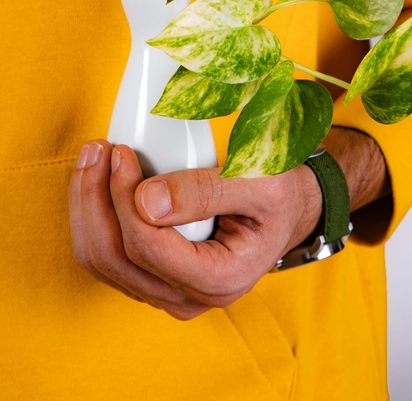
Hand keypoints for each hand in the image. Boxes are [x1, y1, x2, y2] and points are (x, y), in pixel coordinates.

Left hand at [68, 128, 389, 319]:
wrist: (288, 210)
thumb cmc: (280, 194)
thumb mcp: (259, 181)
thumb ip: (207, 191)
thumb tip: (146, 199)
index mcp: (221, 278)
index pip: (149, 246)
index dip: (125, 197)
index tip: (122, 152)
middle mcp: (190, 297)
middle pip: (115, 259)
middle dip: (95, 199)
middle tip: (98, 150)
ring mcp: (169, 292)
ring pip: (103, 262)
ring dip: (88, 208)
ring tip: (93, 160)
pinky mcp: (155, 278)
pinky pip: (109, 257)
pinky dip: (97, 217)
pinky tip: (100, 181)